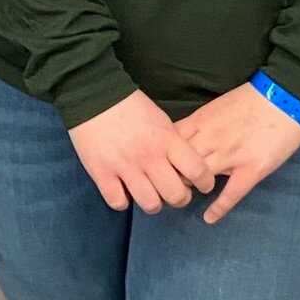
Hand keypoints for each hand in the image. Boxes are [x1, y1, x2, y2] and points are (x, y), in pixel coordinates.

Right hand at [69, 91, 215, 213]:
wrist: (94, 95)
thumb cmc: (131, 106)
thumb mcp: (161, 120)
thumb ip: (173, 143)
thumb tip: (184, 167)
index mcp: (167, 140)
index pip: (198, 171)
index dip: (205, 183)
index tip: (203, 185)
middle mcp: (149, 156)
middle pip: (176, 196)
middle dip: (180, 199)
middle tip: (175, 193)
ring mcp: (125, 167)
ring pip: (150, 204)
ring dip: (154, 204)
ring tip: (151, 196)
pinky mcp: (102, 174)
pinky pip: (119, 203)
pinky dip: (124, 201)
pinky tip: (125, 192)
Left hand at [175, 83, 299, 224]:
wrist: (285, 98)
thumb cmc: (252, 99)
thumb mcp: (218, 105)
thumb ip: (201, 123)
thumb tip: (185, 139)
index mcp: (201, 121)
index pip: (170, 144)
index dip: (163, 156)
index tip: (162, 164)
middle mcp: (211, 140)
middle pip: (180, 164)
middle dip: (173, 174)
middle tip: (171, 183)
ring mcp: (231, 156)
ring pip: (200, 178)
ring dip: (192, 188)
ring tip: (188, 196)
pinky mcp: (251, 170)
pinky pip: (230, 194)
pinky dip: (218, 208)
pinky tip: (209, 218)